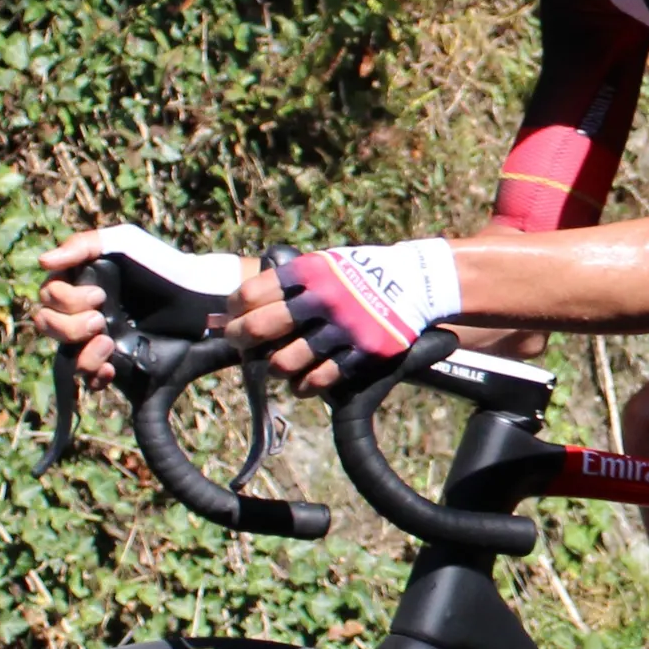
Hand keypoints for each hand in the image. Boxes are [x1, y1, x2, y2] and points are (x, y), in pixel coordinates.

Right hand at [35, 226, 256, 383]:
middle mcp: (84, 313)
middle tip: (100, 319)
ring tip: (108, 343)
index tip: (98, 295)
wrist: (199, 295)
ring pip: (67, 356)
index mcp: (80, 286)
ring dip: (81, 353)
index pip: (48, 298)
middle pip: (48, 327)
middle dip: (69, 326)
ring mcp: (100, 339)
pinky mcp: (119, 362)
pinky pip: (91, 379)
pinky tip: (111, 368)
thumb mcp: (123, 242)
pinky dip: (95, 375)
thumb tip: (43, 261)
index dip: (65, 299)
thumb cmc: (161, 264)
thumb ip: (82, 245)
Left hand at [249, 239, 461, 396]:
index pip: (251, 294)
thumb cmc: (360, 273)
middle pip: (260, 327)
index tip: (232, 316)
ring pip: (285, 361)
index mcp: (309, 272)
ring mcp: (342, 328)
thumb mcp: (325, 263)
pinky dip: (304, 385)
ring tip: (277, 365)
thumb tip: (243, 304)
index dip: (234, 309)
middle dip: (241, 340)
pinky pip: (320, 379)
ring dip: (274, 367)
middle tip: (241, 344)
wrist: (416, 282)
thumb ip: (291, 281)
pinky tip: (301, 383)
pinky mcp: (361, 352)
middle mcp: (322, 299)